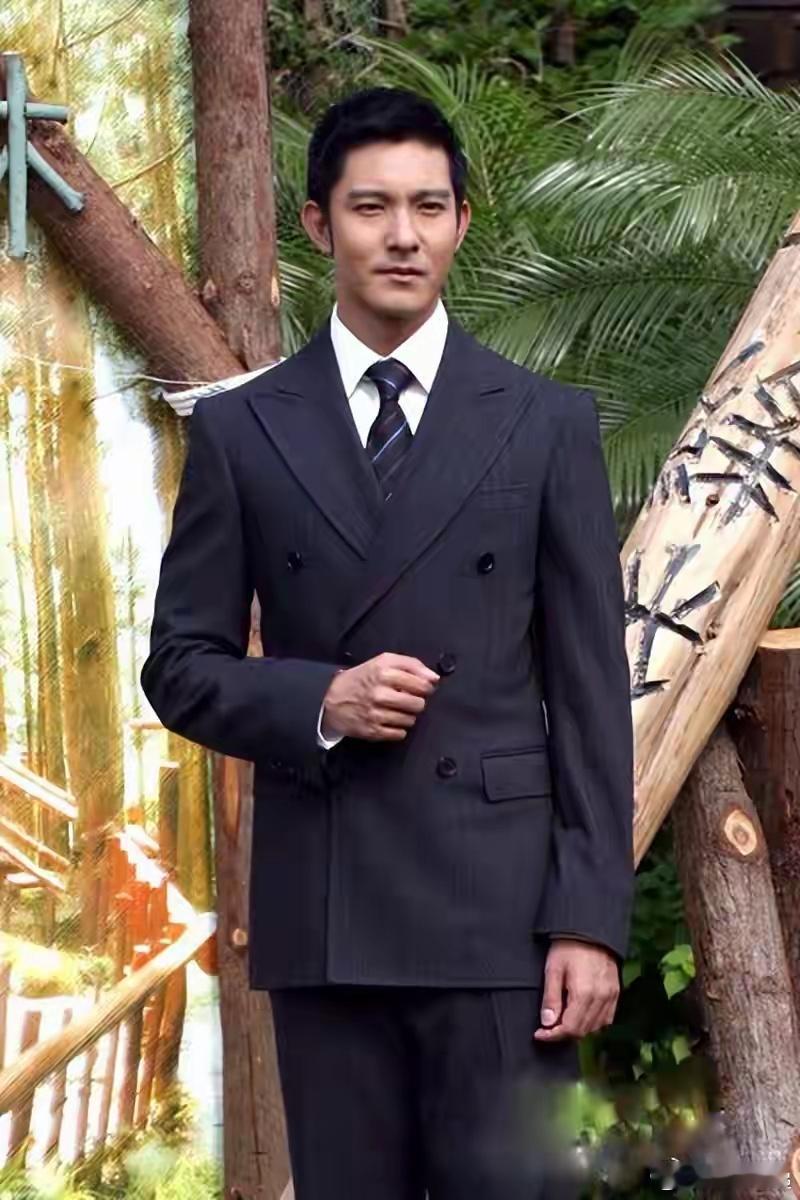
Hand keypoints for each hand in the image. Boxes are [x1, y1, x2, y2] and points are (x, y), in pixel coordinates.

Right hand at [320, 652, 439, 741]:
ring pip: (410, 720)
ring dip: (407, 715)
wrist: (333, 700)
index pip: (421, 684)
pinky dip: (399, 728)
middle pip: (418, 704)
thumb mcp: (383, 661)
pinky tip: (390, 720)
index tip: (422, 688)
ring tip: (397, 709)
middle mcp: (380, 693)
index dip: (426, 687)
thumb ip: (412, 665)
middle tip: (407, 699)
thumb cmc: (363, 678)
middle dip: (416, 702)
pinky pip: (400, 733)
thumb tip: (434, 678)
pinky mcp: (373, 731)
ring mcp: (376, 714)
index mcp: (383, 672)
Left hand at [533, 938, 619, 1040]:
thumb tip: (547, 1023)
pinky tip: (581, 1015)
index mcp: (584, 994)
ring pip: (595, 1028)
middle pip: (582, 1031)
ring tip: (562, 1020)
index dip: (553, 1035)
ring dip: (578, 1029)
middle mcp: (601, 998)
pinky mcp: (616, 993)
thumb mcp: (553, 969)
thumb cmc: (569, 946)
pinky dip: (593, 1023)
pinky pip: (606, 1019)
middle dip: (563, 1034)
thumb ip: (551, 998)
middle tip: (548, 1027)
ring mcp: (611, 996)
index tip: (540, 1033)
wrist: (591, 929)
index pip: (569, 1028)